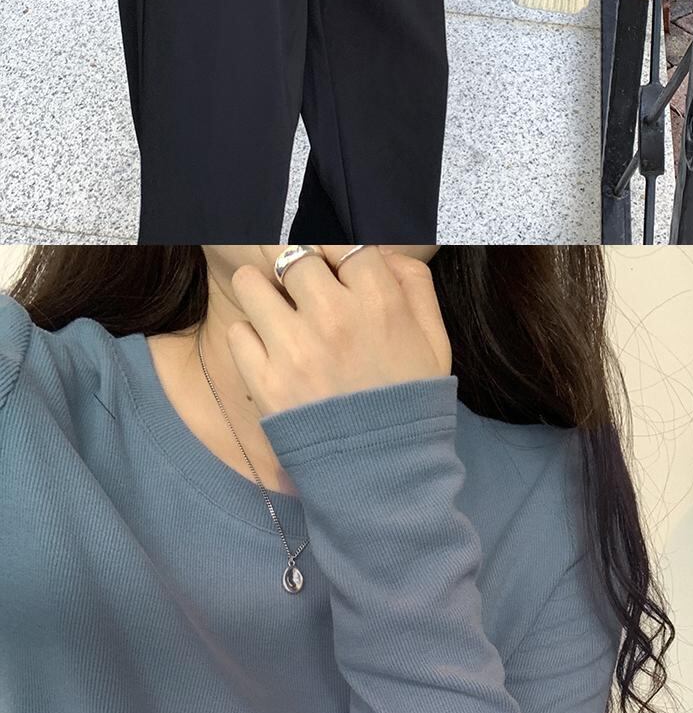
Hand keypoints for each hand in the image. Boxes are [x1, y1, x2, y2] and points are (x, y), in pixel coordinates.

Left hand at [224, 247, 452, 424]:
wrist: (385, 471)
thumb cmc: (410, 401)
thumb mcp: (434, 340)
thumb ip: (414, 286)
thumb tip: (382, 252)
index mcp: (379, 301)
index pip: (342, 242)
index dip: (335, 254)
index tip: (332, 269)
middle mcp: (333, 317)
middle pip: (293, 256)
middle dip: (296, 272)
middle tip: (301, 293)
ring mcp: (295, 347)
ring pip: (253, 284)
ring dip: (262, 293)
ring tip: (274, 312)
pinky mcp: (266, 380)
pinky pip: (238, 331)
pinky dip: (250, 338)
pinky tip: (270, 351)